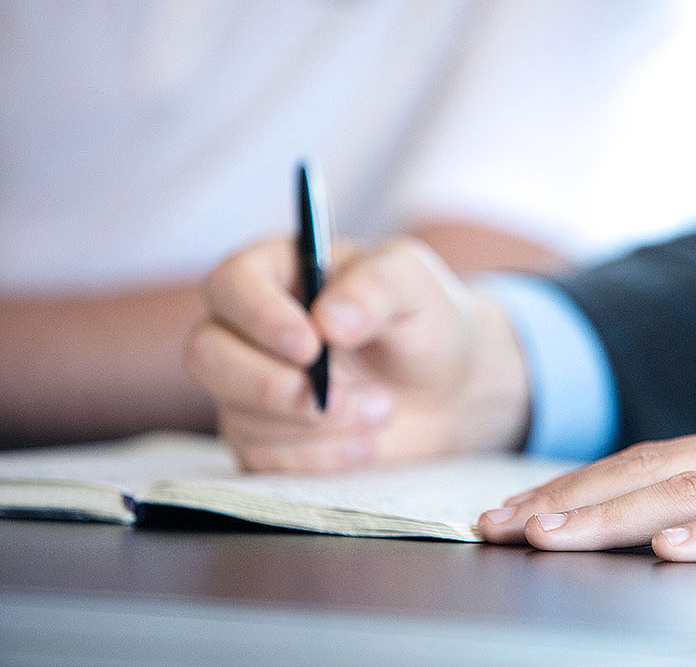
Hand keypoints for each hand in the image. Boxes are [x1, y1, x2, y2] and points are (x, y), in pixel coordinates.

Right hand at [185, 236, 530, 471]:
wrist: (451, 389)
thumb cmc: (427, 321)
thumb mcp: (415, 285)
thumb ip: (375, 286)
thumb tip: (327, 320)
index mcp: (278, 271)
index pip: (230, 284)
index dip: (259, 317)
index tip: (311, 346)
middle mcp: (250, 329)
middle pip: (206, 355)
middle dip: (270, 385)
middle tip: (335, 397)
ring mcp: (251, 387)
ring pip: (237, 415)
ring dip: (315, 426)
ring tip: (382, 410)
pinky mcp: (265, 440)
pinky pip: (261, 460)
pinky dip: (318, 459)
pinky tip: (366, 444)